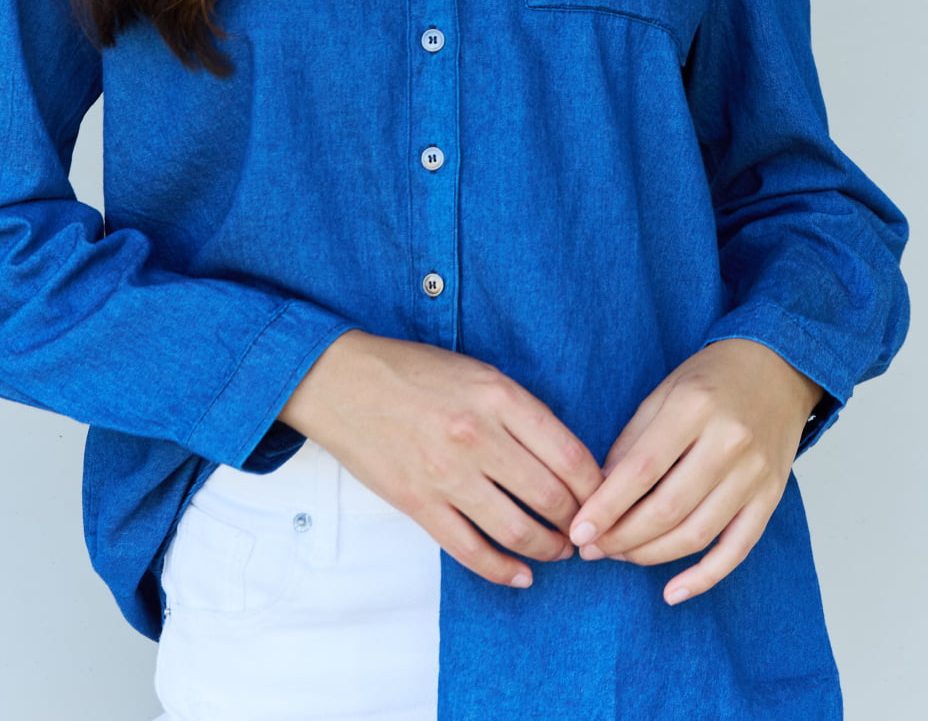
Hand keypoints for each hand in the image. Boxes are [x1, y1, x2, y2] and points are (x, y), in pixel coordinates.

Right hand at [279, 330, 602, 588]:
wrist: (342, 381)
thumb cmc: (413, 372)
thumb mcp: (477, 372)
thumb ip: (520, 411)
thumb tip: (566, 459)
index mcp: (497, 396)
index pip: (570, 454)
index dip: (598, 486)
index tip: (606, 496)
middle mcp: (477, 436)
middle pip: (552, 498)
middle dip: (579, 523)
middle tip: (588, 531)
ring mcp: (446, 474)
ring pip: (518, 531)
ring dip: (549, 549)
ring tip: (560, 551)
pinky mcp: (418, 504)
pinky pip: (471, 551)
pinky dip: (503, 571)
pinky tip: (521, 576)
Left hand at [567, 338, 823, 603]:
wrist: (778, 368)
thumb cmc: (712, 378)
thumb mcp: (665, 391)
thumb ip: (633, 440)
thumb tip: (600, 491)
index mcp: (694, 408)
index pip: (642, 469)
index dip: (606, 505)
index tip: (578, 529)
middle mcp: (729, 443)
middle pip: (668, 508)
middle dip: (622, 537)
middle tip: (591, 548)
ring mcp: (755, 474)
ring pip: (697, 533)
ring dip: (651, 555)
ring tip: (619, 557)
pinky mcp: (771, 498)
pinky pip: (737, 549)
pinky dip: (704, 577)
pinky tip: (673, 592)